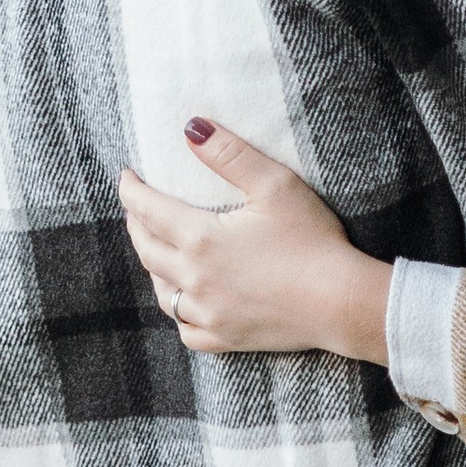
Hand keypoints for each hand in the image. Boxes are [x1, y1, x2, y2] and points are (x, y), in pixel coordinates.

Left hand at [118, 120, 393, 364]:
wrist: (340, 302)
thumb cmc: (312, 240)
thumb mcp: (274, 184)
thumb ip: (229, 154)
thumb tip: (190, 128)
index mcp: (201, 240)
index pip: (149, 211)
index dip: (132, 192)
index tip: (125, 177)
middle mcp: (195, 280)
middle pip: (148, 250)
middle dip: (135, 225)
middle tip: (133, 208)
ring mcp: (208, 314)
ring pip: (162, 292)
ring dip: (152, 266)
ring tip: (155, 248)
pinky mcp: (226, 338)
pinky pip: (186, 329)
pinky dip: (178, 311)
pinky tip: (185, 301)